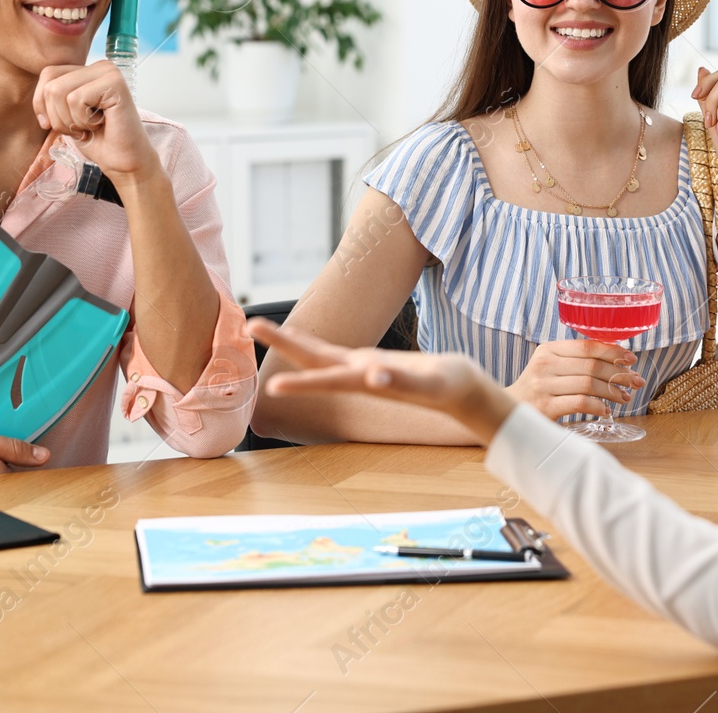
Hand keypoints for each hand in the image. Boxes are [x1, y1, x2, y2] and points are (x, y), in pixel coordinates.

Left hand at [33, 61, 160, 182]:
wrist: (124, 162)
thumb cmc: (98, 141)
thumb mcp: (66, 115)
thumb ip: (53, 96)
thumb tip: (38, 91)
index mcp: (89, 70)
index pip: (48, 74)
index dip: (42, 104)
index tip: (56, 125)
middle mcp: (101, 66)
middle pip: (51, 84)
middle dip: (57, 116)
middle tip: (82, 128)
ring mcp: (109, 72)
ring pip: (59, 91)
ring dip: (71, 120)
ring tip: (92, 126)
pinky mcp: (115, 83)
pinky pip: (76, 99)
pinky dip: (83, 121)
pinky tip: (102, 124)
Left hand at [249, 319, 515, 443]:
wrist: (466, 393)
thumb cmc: (450, 388)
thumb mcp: (427, 384)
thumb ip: (401, 381)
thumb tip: (372, 375)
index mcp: (365, 379)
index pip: (324, 374)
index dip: (298, 375)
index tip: (269, 383)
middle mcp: (360, 374)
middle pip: (315, 356)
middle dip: (283, 342)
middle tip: (251, 325)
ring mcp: (368, 369)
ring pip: (324, 355)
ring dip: (296, 343)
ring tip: (265, 328)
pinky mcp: (379, 364)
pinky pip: (345, 356)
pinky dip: (322, 350)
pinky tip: (300, 349)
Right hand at [507, 338, 644, 421]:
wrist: (506, 412)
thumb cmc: (537, 390)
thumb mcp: (550, 367)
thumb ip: (575, 361)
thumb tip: (616, 358)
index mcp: (548, 350)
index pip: (587, 346)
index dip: (613, 351)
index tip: (631, 360)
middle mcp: (545, 364)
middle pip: (591, 365)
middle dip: (619, 373)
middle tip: (636, 382)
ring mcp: (543, 386)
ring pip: (589, 384)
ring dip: (612, 391)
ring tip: (624, 397)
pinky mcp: (545, 407)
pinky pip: (580, 403)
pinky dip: (598, 406)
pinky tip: (606, 410)